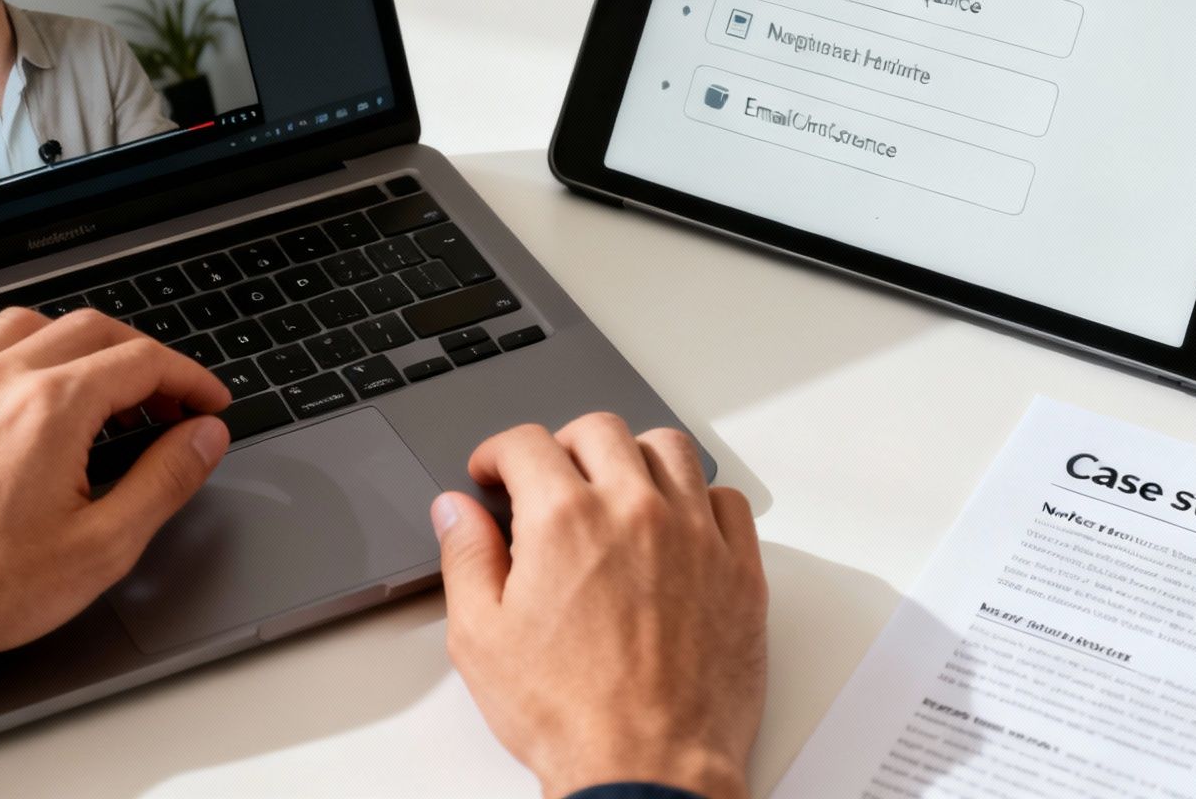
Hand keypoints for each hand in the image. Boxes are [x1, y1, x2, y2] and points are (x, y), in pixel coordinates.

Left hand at [0, 307, 231, 751]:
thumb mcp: (102, 546)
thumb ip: (165, 480)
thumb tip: (204, 437)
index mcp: (50, 407)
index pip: (142, 361)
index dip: (188, 379)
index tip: (207, 403)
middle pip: (91, 329)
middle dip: (142, 358)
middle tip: (167, 402)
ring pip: (28, 326)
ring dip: (76, 345)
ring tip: (98, 390)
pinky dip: (12, 356)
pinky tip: (22, 394)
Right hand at [432, 413, 766, 798]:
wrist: (648, 771)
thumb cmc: (569, 716)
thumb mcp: (482, 638)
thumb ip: (466, 558)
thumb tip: (456, 511)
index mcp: (565, 520)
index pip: (525, 442)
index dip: (497, 453)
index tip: (493, 472)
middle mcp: (635, 511)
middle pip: (598, 430)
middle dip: (562, 445)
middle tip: (548, 479)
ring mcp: (696, 536)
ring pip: (668, 449)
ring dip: (632, 456)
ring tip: (613, 489)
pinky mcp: (739, 570)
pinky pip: (726, 500)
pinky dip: (697, 499)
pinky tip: (675, 525)